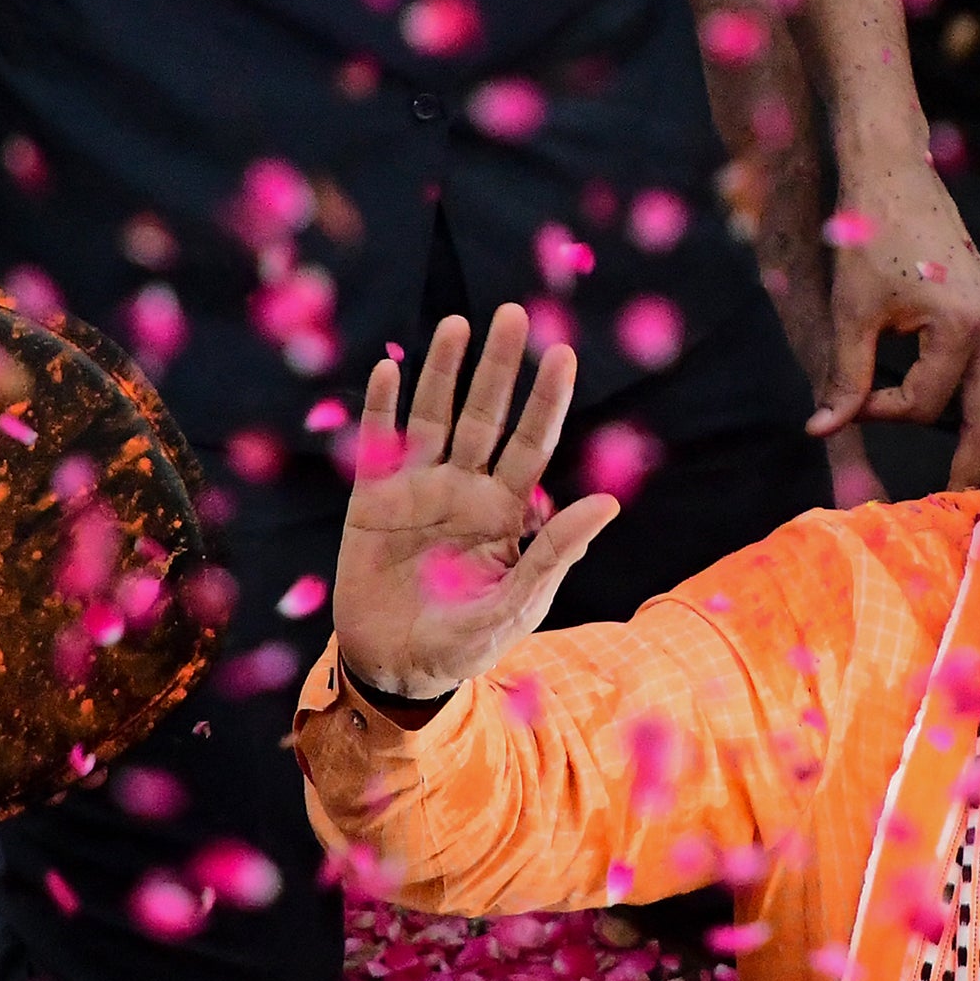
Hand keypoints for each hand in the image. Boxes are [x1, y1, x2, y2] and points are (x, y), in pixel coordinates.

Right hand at [333, 306, 622, 697]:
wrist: (397, 666)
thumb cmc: (466, 641)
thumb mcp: (519, 603)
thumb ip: (556, 552)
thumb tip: (608, 504)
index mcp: (506, 511)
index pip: (531, 442)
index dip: (546, 399)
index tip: (563, 352)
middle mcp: (465, 488)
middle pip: (485, 414)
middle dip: (499, 366)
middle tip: (513, 314)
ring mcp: (417, 488)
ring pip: (434, 416)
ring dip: (443, 370)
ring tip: (457, 324)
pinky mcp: (371, 499)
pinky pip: (377, 443)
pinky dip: (382, 407)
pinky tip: (388, 369)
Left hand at [807, 154, 979, 487]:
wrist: (894, 172)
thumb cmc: (871, 232)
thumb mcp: (852, 310)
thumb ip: (844, 376)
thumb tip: (822, 430)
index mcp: (962, 326)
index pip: (927, 403)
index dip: (884, 412)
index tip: (852, 402)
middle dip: (975, 466)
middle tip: (957, 504)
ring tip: (976, 479)